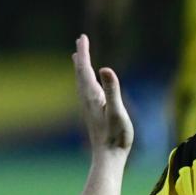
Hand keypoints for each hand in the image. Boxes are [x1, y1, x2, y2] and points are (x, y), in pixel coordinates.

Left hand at [72, 34, 133, 157]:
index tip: (82, 37)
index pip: (85, 68)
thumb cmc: (116, 136)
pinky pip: (86, 90)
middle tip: (80, 41)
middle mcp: (87, 99)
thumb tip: (104, 69)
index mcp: (92, 95)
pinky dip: (85, 80)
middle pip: (81, 72)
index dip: (84, 52)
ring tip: (78, 57)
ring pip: (82, 81)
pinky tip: (88, 84)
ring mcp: (89, 106)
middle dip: (81, 56)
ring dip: (81, 67)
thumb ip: (112, 89)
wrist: (108, 157)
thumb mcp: (117, 111)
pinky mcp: (93, 113)